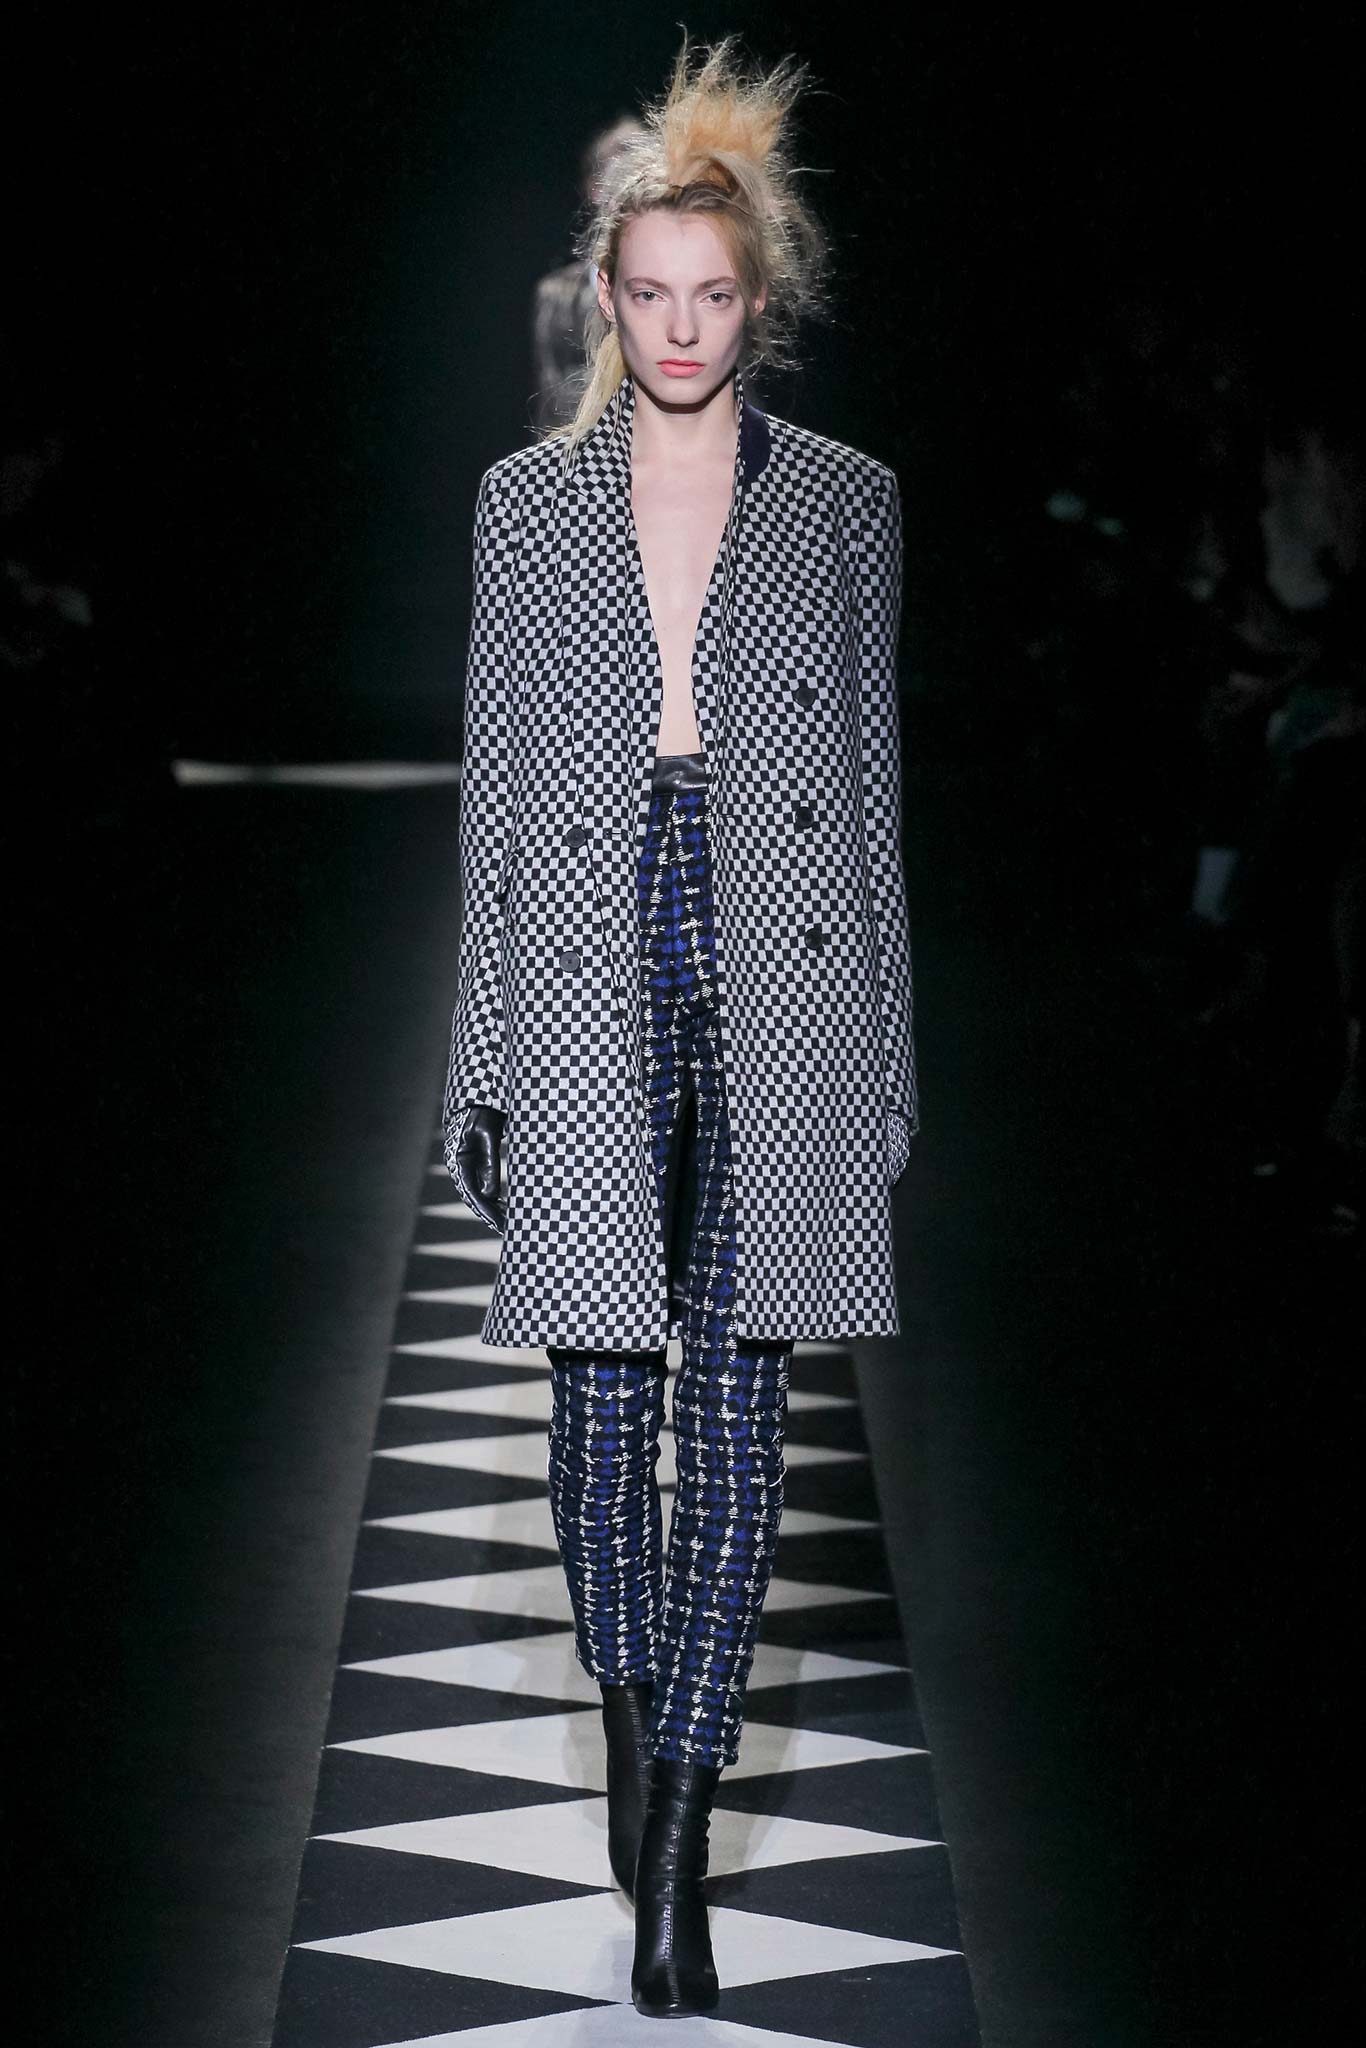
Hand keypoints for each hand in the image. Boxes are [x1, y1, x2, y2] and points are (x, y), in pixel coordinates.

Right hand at [450, 1103, 506, 1233]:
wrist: (480, 1097)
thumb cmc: (483, 1113)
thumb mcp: (487, 1135)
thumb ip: (489, 1163)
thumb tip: (490, 1194)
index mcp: (458, 1160)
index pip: (471, 1193)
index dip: (485, 1210)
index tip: (500, 1224)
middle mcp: (460, 1165)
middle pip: (475, 1196)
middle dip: (491, 1214)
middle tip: (509, 1229)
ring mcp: (468, 1164)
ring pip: (479, 1192)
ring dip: (493, 1206)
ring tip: (511, 1221)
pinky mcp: (476, 1160)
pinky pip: (484, 1183)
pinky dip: (494, 1195)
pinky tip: (506, 1203)